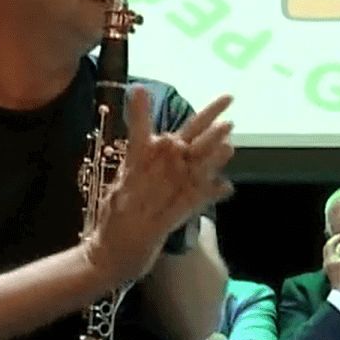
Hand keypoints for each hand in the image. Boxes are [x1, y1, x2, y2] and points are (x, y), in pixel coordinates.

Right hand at [84, 87, 235, 286]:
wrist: (110, 250)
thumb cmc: (116, 217)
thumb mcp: (126, 183)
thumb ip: (143, 162)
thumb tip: (160, 143)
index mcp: (138, 160)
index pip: (145, 125)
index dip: (147, 108)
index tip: (146, 89)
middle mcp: (153, 169)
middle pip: (184, 138)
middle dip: (207, 120)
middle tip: (228, 98)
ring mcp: (164, 189)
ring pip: (194, 162)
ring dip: (212, 148)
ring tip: (229, 132)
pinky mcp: (173, 211)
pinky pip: (197, 198)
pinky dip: (213, 192)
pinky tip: (226, 187)